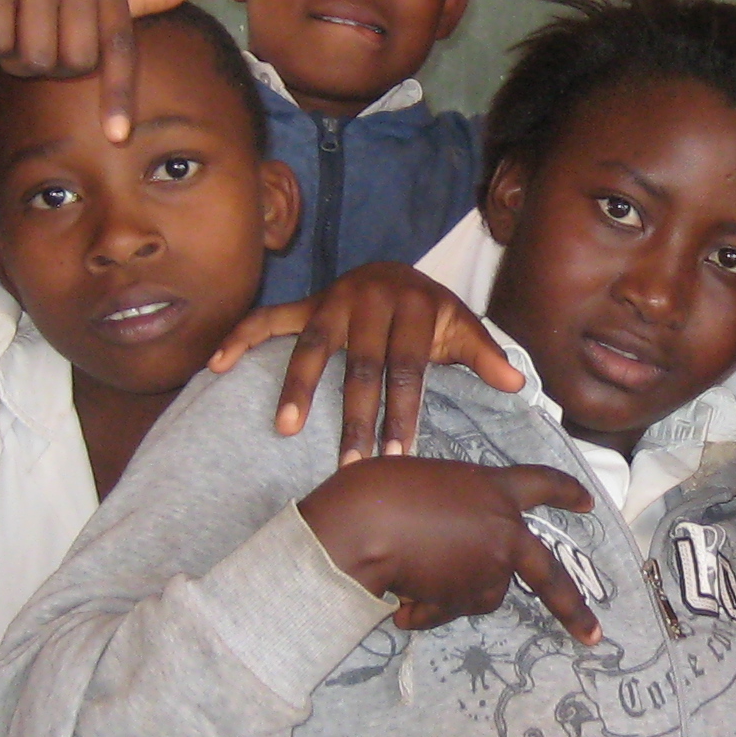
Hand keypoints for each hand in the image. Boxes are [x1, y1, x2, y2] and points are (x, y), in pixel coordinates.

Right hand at [208, 263, 526, 464]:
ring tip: (288, 429)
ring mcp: (333, 300)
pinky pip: (269, 319)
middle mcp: (371, 300)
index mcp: (415, 307)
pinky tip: (217, 364)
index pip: (409, 370)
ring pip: (313, 347)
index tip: (399, 459)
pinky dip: (241, 338)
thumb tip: (518, 384)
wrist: (398, 271)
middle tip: (350, 465)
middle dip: (356, 418)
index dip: (403, 414)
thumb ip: (485, 356)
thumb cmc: (433, 315)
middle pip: (361, 367)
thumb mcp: (463, 328)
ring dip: (298, 388)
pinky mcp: (305, 303)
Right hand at [296, 458, 601, 642]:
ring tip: (407, 581)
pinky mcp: (470, 598)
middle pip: (549, 575)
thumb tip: (445, 542)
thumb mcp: (426, 485)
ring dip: (448, 596)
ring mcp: (491, 567)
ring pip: (480, 595)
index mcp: (494, 488)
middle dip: (573, 609)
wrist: (365, 525)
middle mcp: (504, 529)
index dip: (566, 492)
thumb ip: (451, 508)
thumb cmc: (381, 491)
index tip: (588, 504)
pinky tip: (400, 601)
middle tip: (593, 636)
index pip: (541, 483)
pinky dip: (425, 612)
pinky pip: (448, 612)